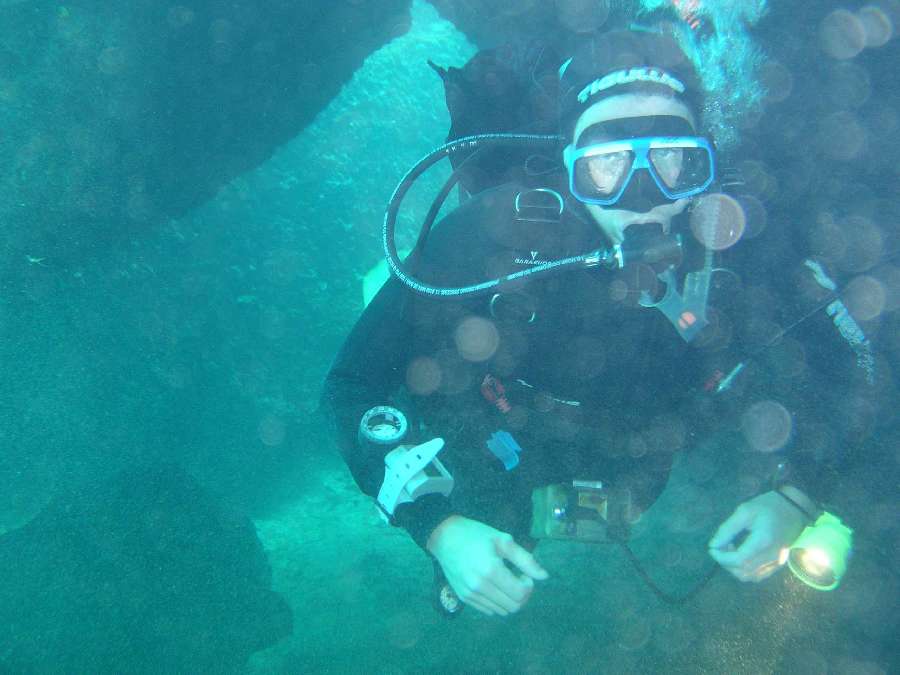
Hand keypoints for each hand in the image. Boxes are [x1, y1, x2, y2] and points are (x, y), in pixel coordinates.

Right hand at [427, 515, 548, 615]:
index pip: (521, 594)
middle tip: (516, 578)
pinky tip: (492, 585)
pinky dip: (496, 602)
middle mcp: (480, 586)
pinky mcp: (464, 598)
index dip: (529, 586)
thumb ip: (525, 560)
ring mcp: (470, 594)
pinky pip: (488, 610)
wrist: (445, 537)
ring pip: (502, 611)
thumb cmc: (476, 535)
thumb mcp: (503, 540)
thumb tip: (544, 576)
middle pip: (513, 606)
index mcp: (491, 570)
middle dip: (521, 594)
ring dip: (509, 599)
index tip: (523, 574)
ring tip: (504, 581)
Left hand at [708, 488, 813, 582]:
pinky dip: (746, 570)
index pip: (738, 560)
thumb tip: (713, 545)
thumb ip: (727, 529)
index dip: (721, 558)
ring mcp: (777, 562)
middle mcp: (772, 556)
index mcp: (762, 541)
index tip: (713, 548)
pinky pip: (759, 575)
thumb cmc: (768, 506)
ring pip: (750, 576)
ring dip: (735, 568)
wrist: (795, 508)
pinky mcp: (779, 564)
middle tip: (722, 546)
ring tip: (732, 550)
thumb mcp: (744, 511)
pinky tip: (743, 556)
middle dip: (726, 562)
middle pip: (743, 571)